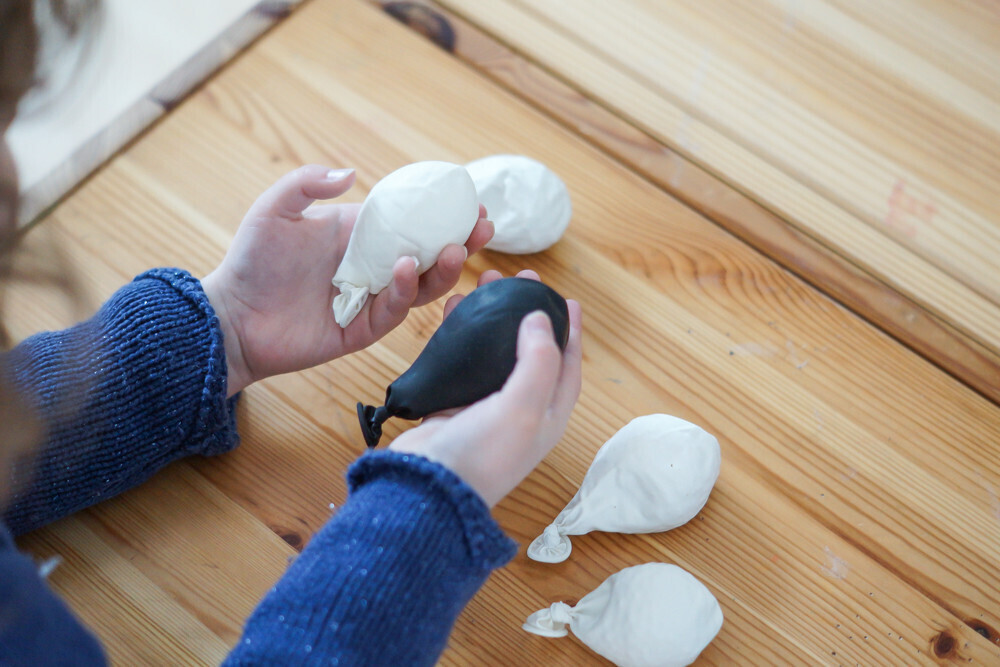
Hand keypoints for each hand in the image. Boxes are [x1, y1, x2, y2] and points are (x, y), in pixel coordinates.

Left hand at [202, 164, 493, 395]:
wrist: (232, 316)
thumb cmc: (251, 261)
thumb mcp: (274, 209)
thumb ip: (308, 183)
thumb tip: (353, 173)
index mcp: (359, 237)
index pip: (411, 223)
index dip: (442, 213)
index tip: (470, 201)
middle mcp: (371, 267)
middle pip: (428, 254)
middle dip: (460, 241)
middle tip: (482, 228)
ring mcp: (370, 300)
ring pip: (422, 286)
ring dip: (442, 269)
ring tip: (452, 250)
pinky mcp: (362, 331)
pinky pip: (393, 312)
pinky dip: (405, 291)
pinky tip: (405, 268)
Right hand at [389, 270, 582, 506]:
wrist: (427, 487)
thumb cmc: (482, 455)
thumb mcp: (524, 407)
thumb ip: (538, 361)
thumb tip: (540, 319)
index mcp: (547, 414)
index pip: (567, 365)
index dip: (570, 332)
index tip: (566, 299)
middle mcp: (519, 409)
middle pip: (529, 351)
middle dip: (526, 314)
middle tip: (519, 281)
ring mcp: (484, 407)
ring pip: (492, 351)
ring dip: (490, 319)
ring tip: (484, 286)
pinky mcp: (452, 404)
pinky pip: (459, 360)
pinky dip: (458, 333)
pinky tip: (452, 310)